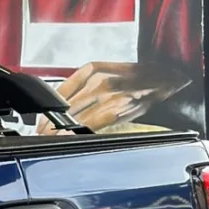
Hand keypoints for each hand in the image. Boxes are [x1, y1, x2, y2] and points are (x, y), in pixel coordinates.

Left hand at [35, 61, 191, 133]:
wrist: (168, 77)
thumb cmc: (140, 78)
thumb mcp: (109, 73)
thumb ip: (87, 86)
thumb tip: (64, 104)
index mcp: (92, 69)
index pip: (60, 92)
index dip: (48, 110)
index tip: (40, 123)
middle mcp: (98, 79)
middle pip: (65, 106)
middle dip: (50, 124)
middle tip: (41, 135)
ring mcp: (108, 93)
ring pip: (75, 115)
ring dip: (60, 130)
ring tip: (51, 140)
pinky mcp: (119, 106)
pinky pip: (93, 122)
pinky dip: (79, 130)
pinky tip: (70, 136)